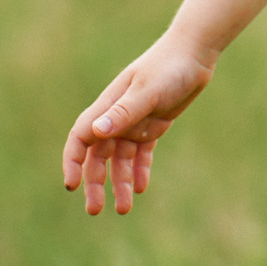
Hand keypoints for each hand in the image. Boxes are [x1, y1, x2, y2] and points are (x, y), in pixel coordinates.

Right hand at [61, 34, 216, 215]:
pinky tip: (141, 188)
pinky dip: (139, 171)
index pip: (80, 138)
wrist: (194, 55)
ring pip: (120, 160)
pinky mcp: (153, 127)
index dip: (73, 162)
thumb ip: (123, 112)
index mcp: (107, 107)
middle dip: (94, 183)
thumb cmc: (168, 68)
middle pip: (97, 157)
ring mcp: (134, 123)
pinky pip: (141, 155)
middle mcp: (116, 118)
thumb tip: (95, 132)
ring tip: (124, 209)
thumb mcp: (147, 91)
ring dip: (119, 183)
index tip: (71, 185)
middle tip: (95, 210)